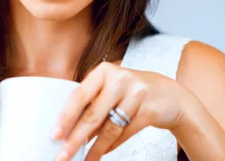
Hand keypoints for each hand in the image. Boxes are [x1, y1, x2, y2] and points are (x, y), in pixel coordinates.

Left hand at [53, 62, 189, 160]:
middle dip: (76, 138)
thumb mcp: (110, 88)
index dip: (66, 117)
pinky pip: (125, 133)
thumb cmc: (130, 90)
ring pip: (110, 128)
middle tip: (64, 153)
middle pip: (93, 114)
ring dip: (94, 148)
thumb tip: (68, 128)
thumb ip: (92, 102)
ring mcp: (137, 94)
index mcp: (104, 71)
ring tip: (84, 159)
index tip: (55, 134)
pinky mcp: (150, 110)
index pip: (79, 95)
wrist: (169, 94)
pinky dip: (111, 145)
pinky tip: (101, 152)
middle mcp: (120, 79)